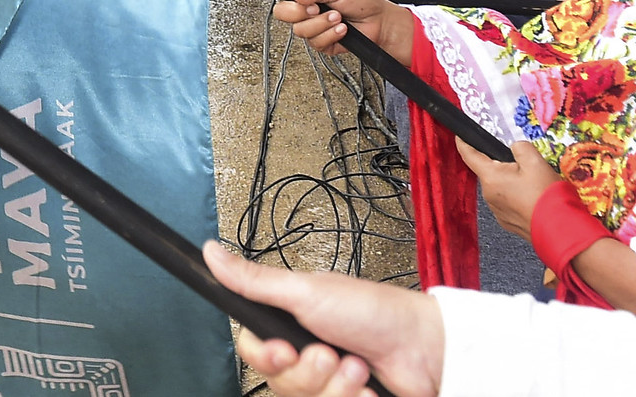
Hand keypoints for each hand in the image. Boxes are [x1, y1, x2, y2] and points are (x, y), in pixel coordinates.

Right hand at [204, 241, 442, 396]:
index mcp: (289, 324)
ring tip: (358, 366)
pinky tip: (369, 386)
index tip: (284, 350)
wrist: (424, 348)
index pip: (253, 351)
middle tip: (331, 352)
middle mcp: (306, 354)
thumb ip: (254, 280)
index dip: (266, 357)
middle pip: (280, 382)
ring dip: (337, 387)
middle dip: (310, 373)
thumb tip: (211, 252)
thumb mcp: (305, 291)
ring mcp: (327, 382)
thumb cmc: (373, 311)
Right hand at [236, 0, 413, 62]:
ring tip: (338, 18)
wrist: (382, 26)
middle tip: (318, 7)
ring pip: (299, 31)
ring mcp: (312, 28)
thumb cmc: (364, 4)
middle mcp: (305, 10)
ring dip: (321, 24)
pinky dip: (330, 36)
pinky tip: (342, 31)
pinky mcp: (321, 44)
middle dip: (300, 12)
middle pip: (282, 14)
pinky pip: (315, 43)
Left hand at [455, 139, 560, 243]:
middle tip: (524, 164)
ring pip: (500, 188)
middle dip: (503, 165)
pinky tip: (534, 198)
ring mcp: (498, 211)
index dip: (464, 143)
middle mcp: (489, 196)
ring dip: (512, 182)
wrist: (560, 230)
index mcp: (491, 177)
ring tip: (534, 183)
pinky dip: (518, 197)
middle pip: (490, 172)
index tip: (461, 136)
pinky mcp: (508, 222)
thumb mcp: (535, 161)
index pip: (469, 156)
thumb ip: (520, 147)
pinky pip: (508, 203)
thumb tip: (515, 147)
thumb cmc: (546, 196)